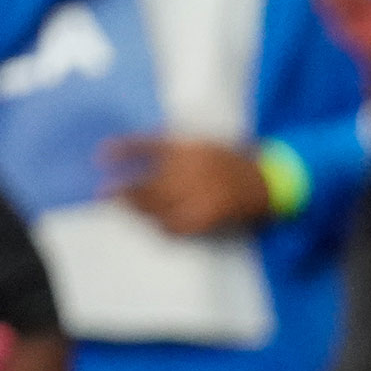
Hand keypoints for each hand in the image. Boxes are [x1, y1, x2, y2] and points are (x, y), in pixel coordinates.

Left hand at [108, 137, 273, 236]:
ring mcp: (202, 192)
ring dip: (140, 211)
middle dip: (125, 192)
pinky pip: (179, 226)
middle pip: (148, 182)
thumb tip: (132, 150)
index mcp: (190, 146)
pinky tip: (157, 226)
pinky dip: (164, 228)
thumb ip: (172, 146)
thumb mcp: (201, 142)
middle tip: (107, 196)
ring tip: (129, 211)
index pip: (148, 144)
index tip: (101, 157)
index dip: (123, 150)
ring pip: (160, 207)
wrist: (270, 179)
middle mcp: (193, 167)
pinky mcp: (211, 214)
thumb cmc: (232, 160)